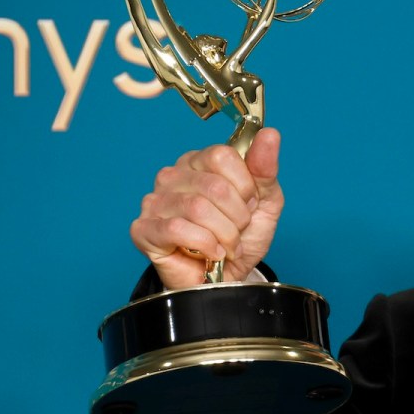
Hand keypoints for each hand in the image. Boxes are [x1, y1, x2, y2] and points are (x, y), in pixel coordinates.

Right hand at [131, 128, 283, 289]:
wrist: (227, 279)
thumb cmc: (241, 238)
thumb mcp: (265, 202)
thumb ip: (265, 168)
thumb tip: (269, 134)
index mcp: (199, 162)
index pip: (222, 155)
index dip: (244, 186)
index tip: (248, 204)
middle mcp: (173, 176)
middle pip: (214, 185)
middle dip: (237, 215)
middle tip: (237, 230)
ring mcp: (155, 201)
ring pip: (197, 208)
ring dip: (224, 234)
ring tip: (226, 244)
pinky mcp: (143, 229)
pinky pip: (177, 229)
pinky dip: (205, 245)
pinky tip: (210, 253)